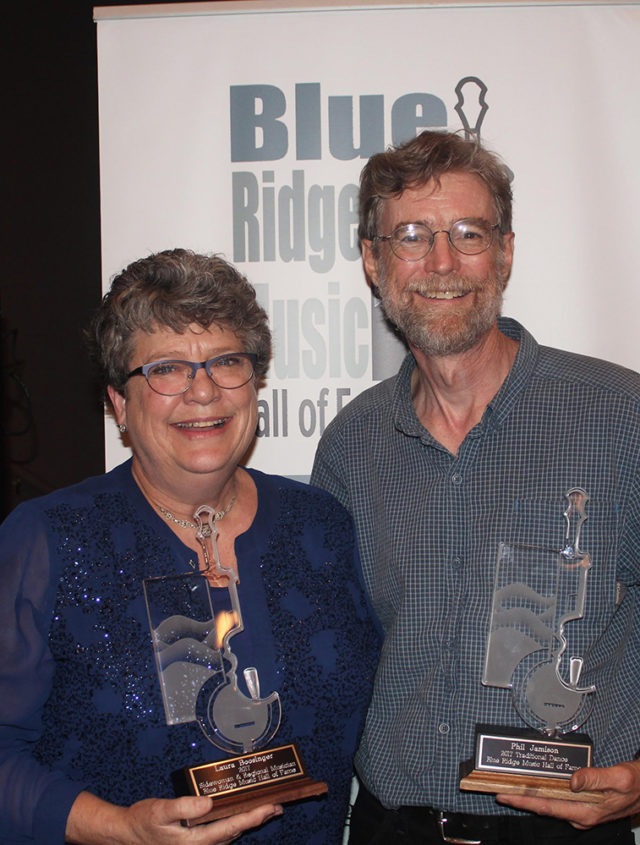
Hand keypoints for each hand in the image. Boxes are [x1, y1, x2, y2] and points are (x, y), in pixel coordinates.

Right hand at [66, 791, 282, 843]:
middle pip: (235, 832)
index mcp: (195, 841)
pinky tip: (241, 815)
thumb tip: (209, 803)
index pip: (230, 827)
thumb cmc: (143, 822)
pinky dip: (235, 824)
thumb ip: (184, 807)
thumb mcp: (160, 811)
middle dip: (257, 819)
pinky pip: (221, 834)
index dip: (252, 816)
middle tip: (277, 806)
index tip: (269, 807)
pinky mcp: (196, 842)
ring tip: (266, 809)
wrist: (127, 836)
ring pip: (230, 834)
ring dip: (248, 821)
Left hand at [497, 759, 639, 828]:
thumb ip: (595, 778)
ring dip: (531, 797)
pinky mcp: (583, 806)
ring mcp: (581, 812)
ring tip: (510, 787)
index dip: (524, 801)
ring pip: (550, 805)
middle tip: (498, 791)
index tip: (504, 795)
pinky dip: (544, 794)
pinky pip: (558, 801)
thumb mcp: (619, 779)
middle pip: (544, 807)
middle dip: (521, 800)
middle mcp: (581, 816)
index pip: (548, 807)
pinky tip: (534, 786)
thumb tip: (573, 780)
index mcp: (586, 813)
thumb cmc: (636, 784)